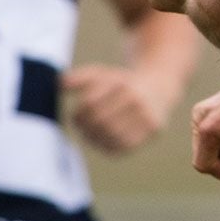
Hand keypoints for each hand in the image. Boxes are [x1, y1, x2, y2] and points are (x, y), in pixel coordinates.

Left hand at [63, 66, 181, 153]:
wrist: (159, 86)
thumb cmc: (122, 83)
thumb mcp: (103, 74)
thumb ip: (80, 77)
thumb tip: (60, 83)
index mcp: (122, 84)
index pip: (90, 104)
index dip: (78, 114)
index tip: (75, 116)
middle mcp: (137, 99)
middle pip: (101, 121)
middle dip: (85, 127)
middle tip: (81, 129)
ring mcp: (148, 115)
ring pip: (112, 135)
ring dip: (95, 138)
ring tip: (90, 135)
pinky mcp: (154, 129)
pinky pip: (126, 145)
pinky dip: (110, 145)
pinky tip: (104, 140)